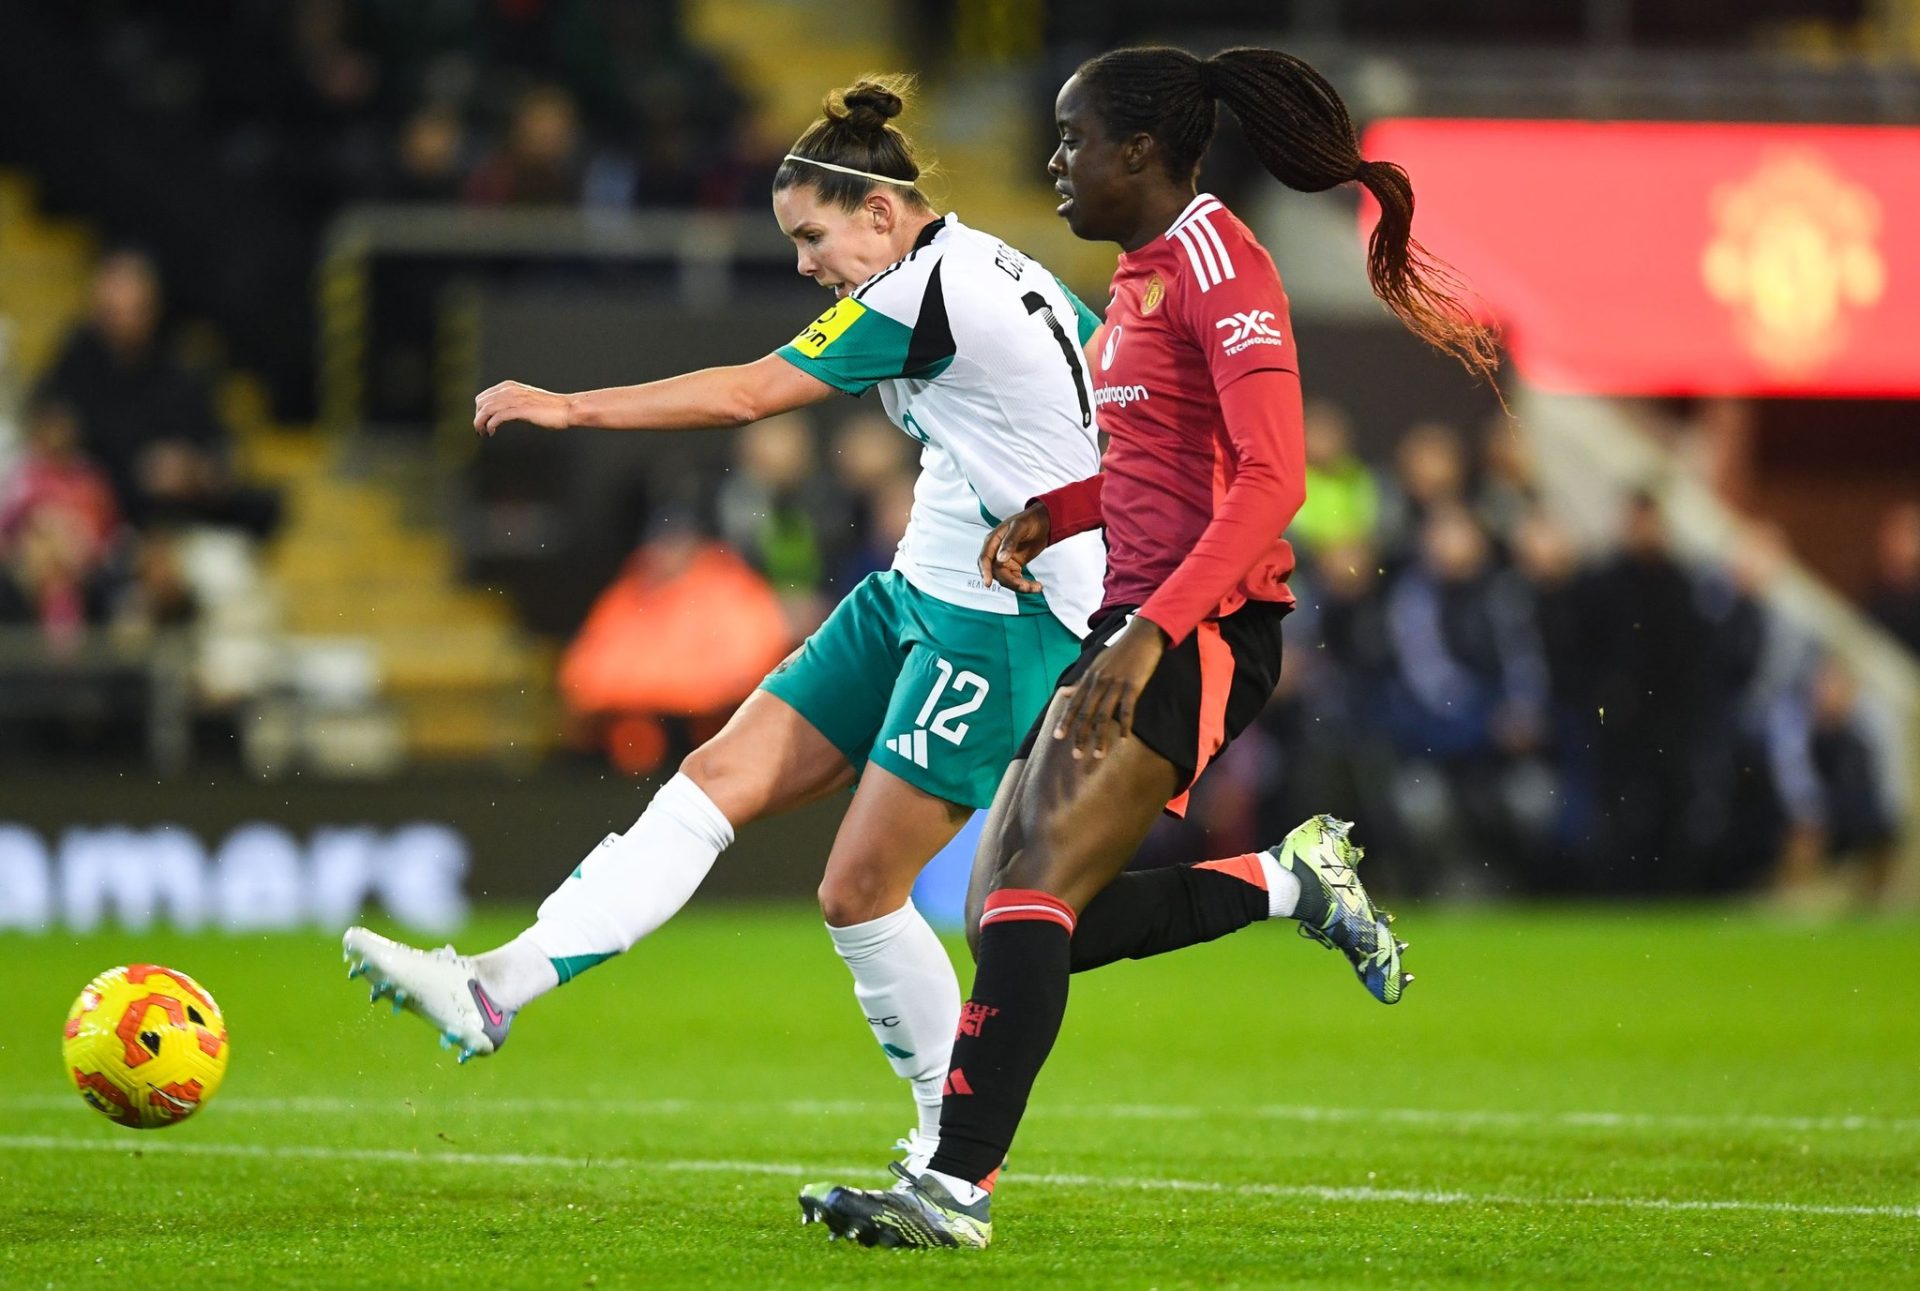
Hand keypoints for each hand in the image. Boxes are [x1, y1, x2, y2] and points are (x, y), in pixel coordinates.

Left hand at [474, 381, 571, 435]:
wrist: (566, 408)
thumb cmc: (550, 407)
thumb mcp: (526, 400)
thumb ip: (512, 402)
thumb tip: (500, 413)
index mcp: (509, 386)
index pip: (483, 397)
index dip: (479, 411)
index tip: (481, 423)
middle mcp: (510, 390)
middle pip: (481, 403)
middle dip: (478, 418)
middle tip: (481, 430)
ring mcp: (515, 399)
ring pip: (486, 409)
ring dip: (481, 423)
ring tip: (484, 433)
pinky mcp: (520, 410)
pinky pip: (497, 417)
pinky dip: (490, 425)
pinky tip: (492, 432)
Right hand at [977, 503, 1050, 592]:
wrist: (1044, 522)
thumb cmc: (1029, 520)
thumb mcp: (1020, 527)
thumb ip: (1009, 542)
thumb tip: (1001, 559)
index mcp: (993, 540)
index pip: (985, 559)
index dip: (985, 572)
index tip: (987, 583)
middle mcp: (996, 552)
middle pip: (997, 573)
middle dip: (1011, 582)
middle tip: (1026, 586)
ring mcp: (1005, 561)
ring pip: (1007, 579)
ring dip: (1020, 586)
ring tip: (1036, 587)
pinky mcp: (1014, 567)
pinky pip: (1016, 580)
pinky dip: (1025, 585)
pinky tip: (1036, 586)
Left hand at [1054, 617, 1167, 759]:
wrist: (1141, 635)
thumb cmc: (1120, 652)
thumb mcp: (1096, 664)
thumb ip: (1081, 682)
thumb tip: (1065, 692)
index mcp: (1089, 677)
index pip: (1074, 703)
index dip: (1065, 720)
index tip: (1057, 737)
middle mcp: (1099, 681)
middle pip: (1086, 713)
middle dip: (1080, 735)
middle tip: (1076, 755)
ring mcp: (1116, 684)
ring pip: (1104, 715)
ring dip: (1100, 737)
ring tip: (1098, 755)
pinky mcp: (1133, 685)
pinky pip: (1127, 709)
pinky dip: (1125, 726)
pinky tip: (1124, 739)